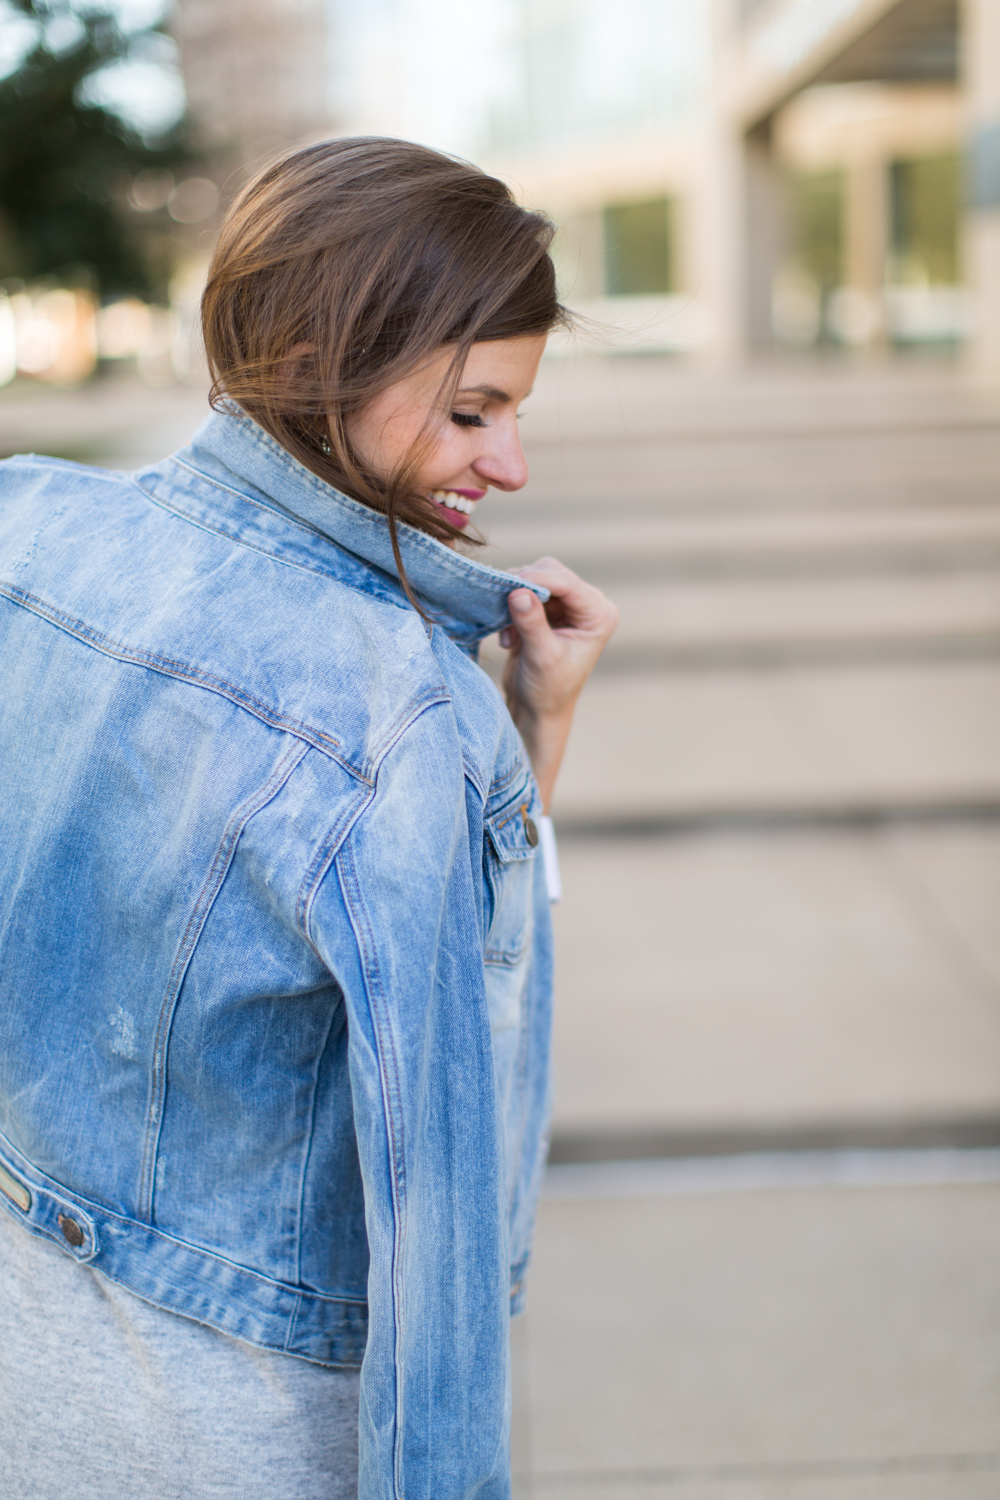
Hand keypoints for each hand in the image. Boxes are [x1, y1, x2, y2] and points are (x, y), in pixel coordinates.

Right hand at [499, 557, 617, 810]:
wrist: (537, 710)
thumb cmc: (549, 691)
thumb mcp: (542, 656)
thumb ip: (532, 623)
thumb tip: (518, 592)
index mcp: (599, 615)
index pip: (568, 583)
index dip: (538, 580)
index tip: (510, 587)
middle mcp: (587, 606)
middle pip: (551, 573)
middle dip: (525, 587)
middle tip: (504, 607)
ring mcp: (566, 607)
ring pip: (534, 580)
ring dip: (515, 600)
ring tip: (509, 632)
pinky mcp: (546, 612)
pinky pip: (523, 593)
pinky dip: (510, 609)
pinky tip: (509, 638)